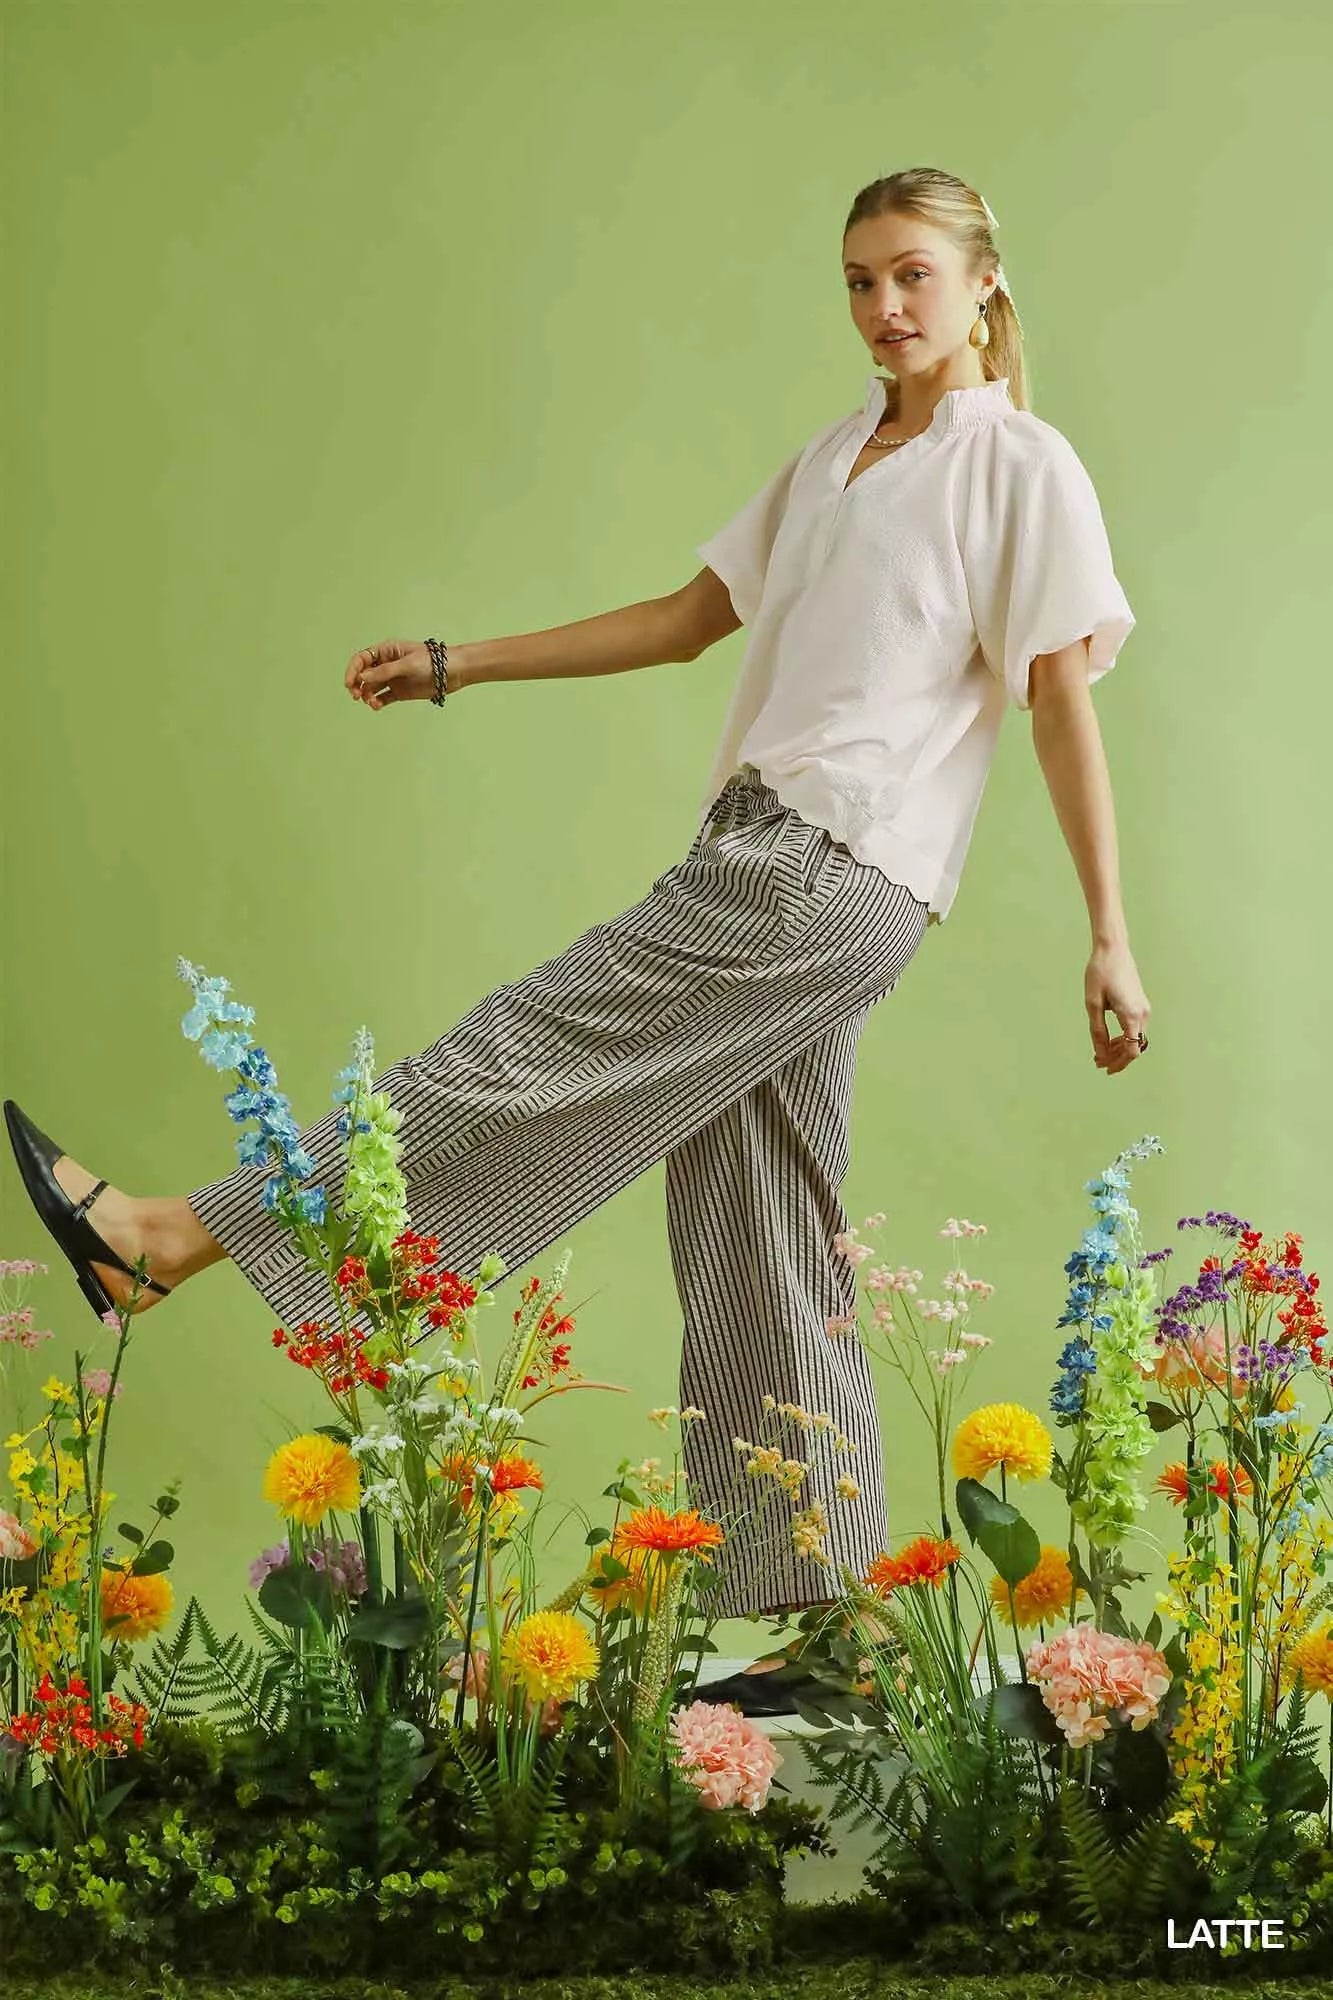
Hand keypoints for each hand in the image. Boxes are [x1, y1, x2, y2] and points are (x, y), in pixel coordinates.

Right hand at [345, 639, 434, 710]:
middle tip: (356, 696)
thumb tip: (363, 677)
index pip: (362, 659)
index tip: (350, 683)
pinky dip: (376, 702)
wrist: (454, 672)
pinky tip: (376, 706)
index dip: (353, 670)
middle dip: (357, 685)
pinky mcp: (399, 692)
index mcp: (387, 651)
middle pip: (363, 674)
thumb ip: (385, 671)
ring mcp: (392, 679)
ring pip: (371, 688)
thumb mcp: (407, 664)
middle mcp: (387, 664)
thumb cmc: (432, 662)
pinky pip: (382, 698)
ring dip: (367, 695)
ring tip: (372, 703)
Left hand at [1085, 939, 1150, 1075]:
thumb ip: (1097, 1030)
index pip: (1131, 1050)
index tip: (1104, 1067)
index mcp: (1131, 1015)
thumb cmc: (1100, 973)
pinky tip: (1109, 1041)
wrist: (1113, 949)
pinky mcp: (1141, 1004)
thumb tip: (1099, 1053)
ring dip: (1119, 1048)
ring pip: (1135, 1038)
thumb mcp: (1093, 1004)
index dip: (1119, 1062)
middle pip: (1134, 1047)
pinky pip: (1135, 1028)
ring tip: (1100, 1054)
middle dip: (1117, 1058)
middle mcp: (1142, 1014)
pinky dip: (1123, 1037)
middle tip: (1098, 1064)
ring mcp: (1144, 1009)